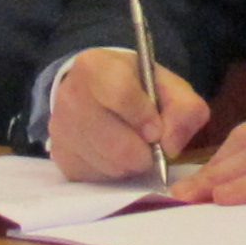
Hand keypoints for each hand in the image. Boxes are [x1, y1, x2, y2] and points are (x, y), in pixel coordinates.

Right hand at [46, 45, 204, 183]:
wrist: (98, 93)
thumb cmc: (138, 89)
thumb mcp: (168, 86)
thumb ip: (185, 110)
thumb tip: (170, 147)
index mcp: (94, 67)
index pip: (119, 95)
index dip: (144, 118)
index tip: (156, 129)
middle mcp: (69, 96)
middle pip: (116, 143)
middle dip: (143, 152)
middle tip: (148, 144)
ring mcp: (60, 128)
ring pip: (109, 164)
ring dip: (130, 164)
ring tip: (132, 146)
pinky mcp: (60, 156)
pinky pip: (96, 177)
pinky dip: (113, 172)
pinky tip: (114, 155)